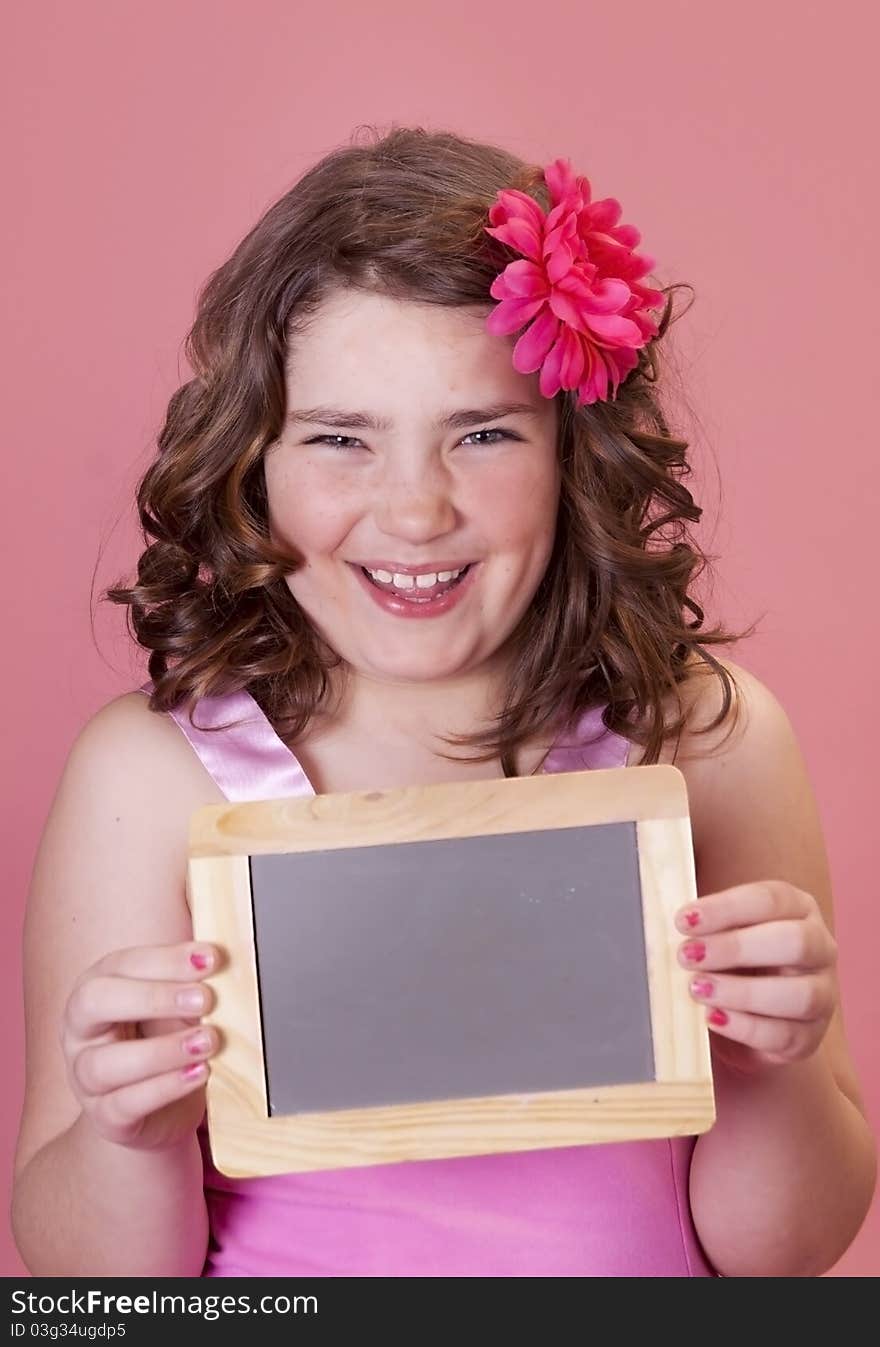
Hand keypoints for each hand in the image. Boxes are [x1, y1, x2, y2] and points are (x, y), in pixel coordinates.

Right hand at [62, 942, 221, 1150]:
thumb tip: (227, 965)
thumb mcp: (176, 1009)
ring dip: (162, 1051)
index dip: (166, 960)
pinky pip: (124, 1105)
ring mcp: (84, 1076)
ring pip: (103, 1063)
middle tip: (205, 999)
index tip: (210, 958)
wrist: (158, 1109)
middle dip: (153, 997)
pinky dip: (165, 1088)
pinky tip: (198, 1073)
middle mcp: (81, 1030)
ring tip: (207, 1042)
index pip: (122, 965)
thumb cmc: (164, 1040)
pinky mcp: (104, 1116)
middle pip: (93, 1002)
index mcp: (98, 987)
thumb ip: (192, 987)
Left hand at [674, 881, 838, 1073]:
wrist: (747, 1021)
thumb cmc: (731, 963)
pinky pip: (785, 1034)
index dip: (726, 908)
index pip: (770, 899)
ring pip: (799, 994)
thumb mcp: (720, 934)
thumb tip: (677, 922)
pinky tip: (713, 1018)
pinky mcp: (811, 1036)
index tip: (683, 920)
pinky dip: (744, 1027)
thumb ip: (704, 925)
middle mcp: (820, 947)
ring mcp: (822, 993)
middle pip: (794, 941)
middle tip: (687, 956)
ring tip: (698, 988)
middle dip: (736, 947)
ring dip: (742, 992)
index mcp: (797, 909)